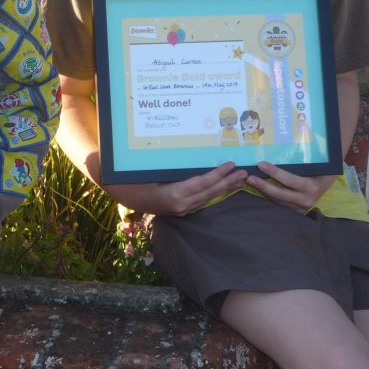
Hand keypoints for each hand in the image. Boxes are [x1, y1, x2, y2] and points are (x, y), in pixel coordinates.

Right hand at [105, 161, 247, 216]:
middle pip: (209, 192)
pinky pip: (201, 200)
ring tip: (239, 180)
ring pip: (207, 198)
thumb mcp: (152, 170)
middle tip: (245, 173)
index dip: (218, 174)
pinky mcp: (180, 210)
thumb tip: (192, 157)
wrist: (124, 195)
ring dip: (224, 188)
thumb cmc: (134, 178)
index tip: (231, 165)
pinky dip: (213, 192)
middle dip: (228, 183)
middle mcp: (180, 205)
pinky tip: (222, 187)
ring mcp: (181, 210)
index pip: (202, 184)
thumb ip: (172, 169)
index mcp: (174, 194)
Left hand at [246, 162, 334, 212]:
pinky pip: (278, 203)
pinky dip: (268, 195)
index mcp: (312, 187)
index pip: (290, 180)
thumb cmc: (321, 171)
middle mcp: (306, 200)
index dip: (275, 173)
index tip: (261, 164)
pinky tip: (258, 187)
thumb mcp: (318, 166)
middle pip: (280, 193)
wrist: (327, 186)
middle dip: (263, 185)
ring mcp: (300, 207)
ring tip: (250, 181)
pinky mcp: (295, 211)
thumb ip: (305, 160)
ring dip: (263, 191)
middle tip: (249, 177)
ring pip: (277, 200)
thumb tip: (288, 143)